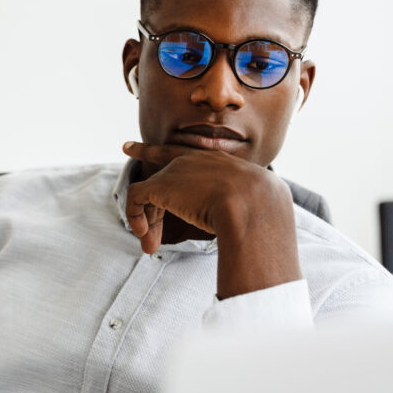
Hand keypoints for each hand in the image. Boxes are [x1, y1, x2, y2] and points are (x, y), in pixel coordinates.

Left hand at [122, 141, 301, 297]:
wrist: (255, 205)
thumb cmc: (263, 212)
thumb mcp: (257, 206)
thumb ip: (247, 212)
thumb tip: (255, 239)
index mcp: (218, 162)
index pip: (180, 152)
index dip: (153, 152)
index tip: (130, 146)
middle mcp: (193, 161)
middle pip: (162, 177)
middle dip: (148, 202)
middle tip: (146, 235)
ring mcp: (176, 171)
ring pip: (149, 193)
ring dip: (148, 222)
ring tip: (150, 246)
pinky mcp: (160, 186)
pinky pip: (136, 199)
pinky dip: (135, 218)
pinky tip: (146, 238)